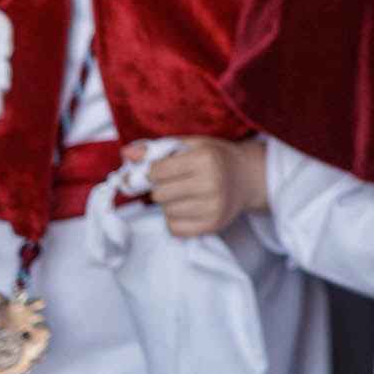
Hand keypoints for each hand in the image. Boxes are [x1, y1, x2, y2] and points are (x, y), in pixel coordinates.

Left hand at [140, 136, 266, 237]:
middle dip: (162, 188)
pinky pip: (175, 229)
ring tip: (184, 195)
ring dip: (169, 204)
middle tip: (175, 183)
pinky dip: (175, 220)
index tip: (162, 170)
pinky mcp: (213, 225)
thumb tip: (125, 154)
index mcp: (205, 159)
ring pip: (167, 212)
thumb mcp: (190, 145)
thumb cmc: (214, 158)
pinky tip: (187, 209)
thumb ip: (156, 148)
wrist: (247, 178)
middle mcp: (211, 183)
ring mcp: (213, 207)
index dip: (154, 171)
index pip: (157, 172)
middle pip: (160, 194)